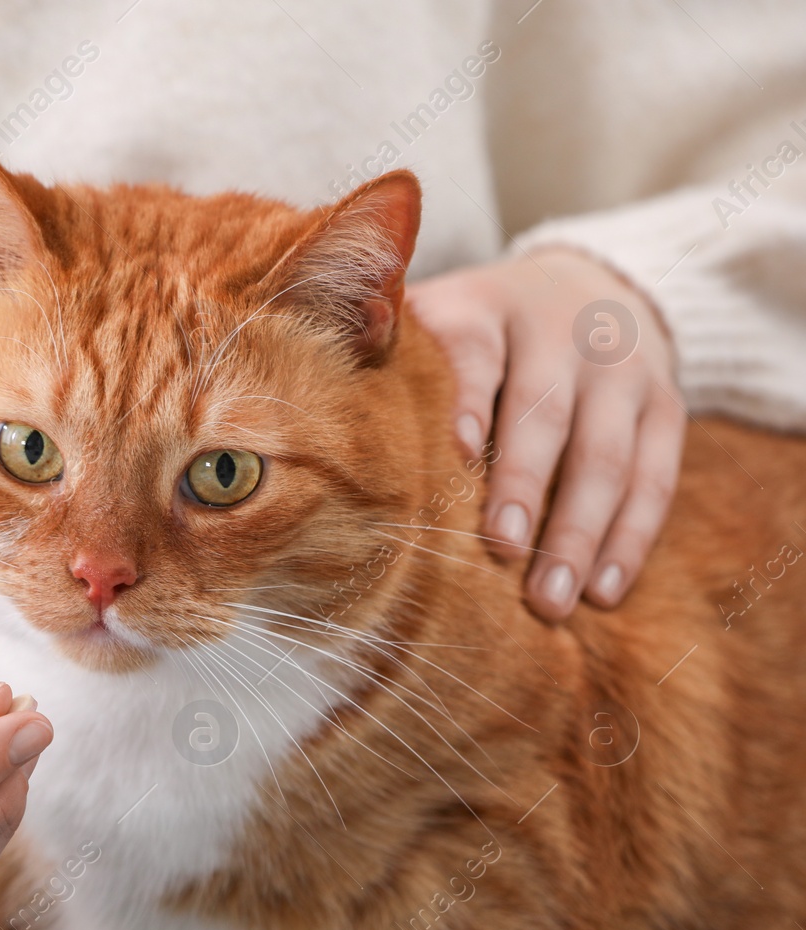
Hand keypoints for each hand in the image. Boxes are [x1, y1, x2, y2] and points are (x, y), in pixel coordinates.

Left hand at [408, 248, 685, 620]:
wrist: (587, 290)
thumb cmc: (475, 335)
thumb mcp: (431, 326)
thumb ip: (381, 364)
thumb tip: (303, 421)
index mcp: (486, 309)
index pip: (475, 352)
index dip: (465, 400)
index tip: (454, 452)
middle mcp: (561, 332)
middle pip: (546, 411)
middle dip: (524, 484)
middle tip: (502, 549)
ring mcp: (621, 369)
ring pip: (606, 454)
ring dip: (580, 531)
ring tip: (551, 599)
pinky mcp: (666, 404)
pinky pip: (656, 475)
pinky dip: (630, 536)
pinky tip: (604, 589)